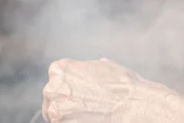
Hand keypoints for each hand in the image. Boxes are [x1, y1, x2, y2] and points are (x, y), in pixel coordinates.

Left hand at [42, 58, 170, 121]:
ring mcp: (55, 110)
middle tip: (85, 103)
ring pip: (56, 113)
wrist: (130, 104)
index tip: (78, 89)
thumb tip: (96, 67)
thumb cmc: (121, 84)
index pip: (56, 76)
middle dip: (65, 99)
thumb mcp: (105, 66)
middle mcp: (53, 87)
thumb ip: (90, 67)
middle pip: (53, 95)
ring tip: (88, 113)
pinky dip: (73, 121)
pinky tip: (88, 119)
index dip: (68, 83)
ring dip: (68, 114)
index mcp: (60, 69)